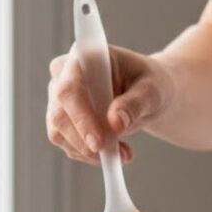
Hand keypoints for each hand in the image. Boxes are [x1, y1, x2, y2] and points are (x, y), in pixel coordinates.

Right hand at [47, 45, 173, 164]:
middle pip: (59, 114)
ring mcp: (58, 98)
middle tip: (114, 155)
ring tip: (124, 153)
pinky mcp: (61, 120)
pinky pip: (67, 145)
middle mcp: (64, 75)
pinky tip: (115, 152)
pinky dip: (90, 155)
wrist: (146, 93)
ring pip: (60, 133)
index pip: (70, 87)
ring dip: (89, 152)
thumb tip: (116, 123)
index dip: (80, 117)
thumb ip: (135, 103)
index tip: (98, 143)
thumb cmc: (150, 83)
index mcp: (85, 56)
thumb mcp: (153, 90)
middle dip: (84, 141)